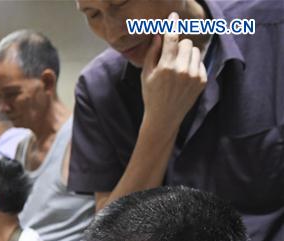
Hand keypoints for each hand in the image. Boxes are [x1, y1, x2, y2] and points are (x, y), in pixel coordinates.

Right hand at [140, 12, 206, 130]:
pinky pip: (200, 62)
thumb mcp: (146, 74)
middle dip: (179, 46)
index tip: (173, 16)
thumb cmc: (151, 94)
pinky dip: (192, 65)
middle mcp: (182, 70)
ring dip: (187, 55)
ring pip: (195, 51)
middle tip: (171, 56)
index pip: (171, 39)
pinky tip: (184, 77)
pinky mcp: (202, 80)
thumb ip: (152, 53)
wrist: (164, 117)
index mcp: (166, 67)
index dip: (172, 25)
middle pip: (186, 43)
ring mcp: (194, 75)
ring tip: (178, 68)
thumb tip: (159, 34)